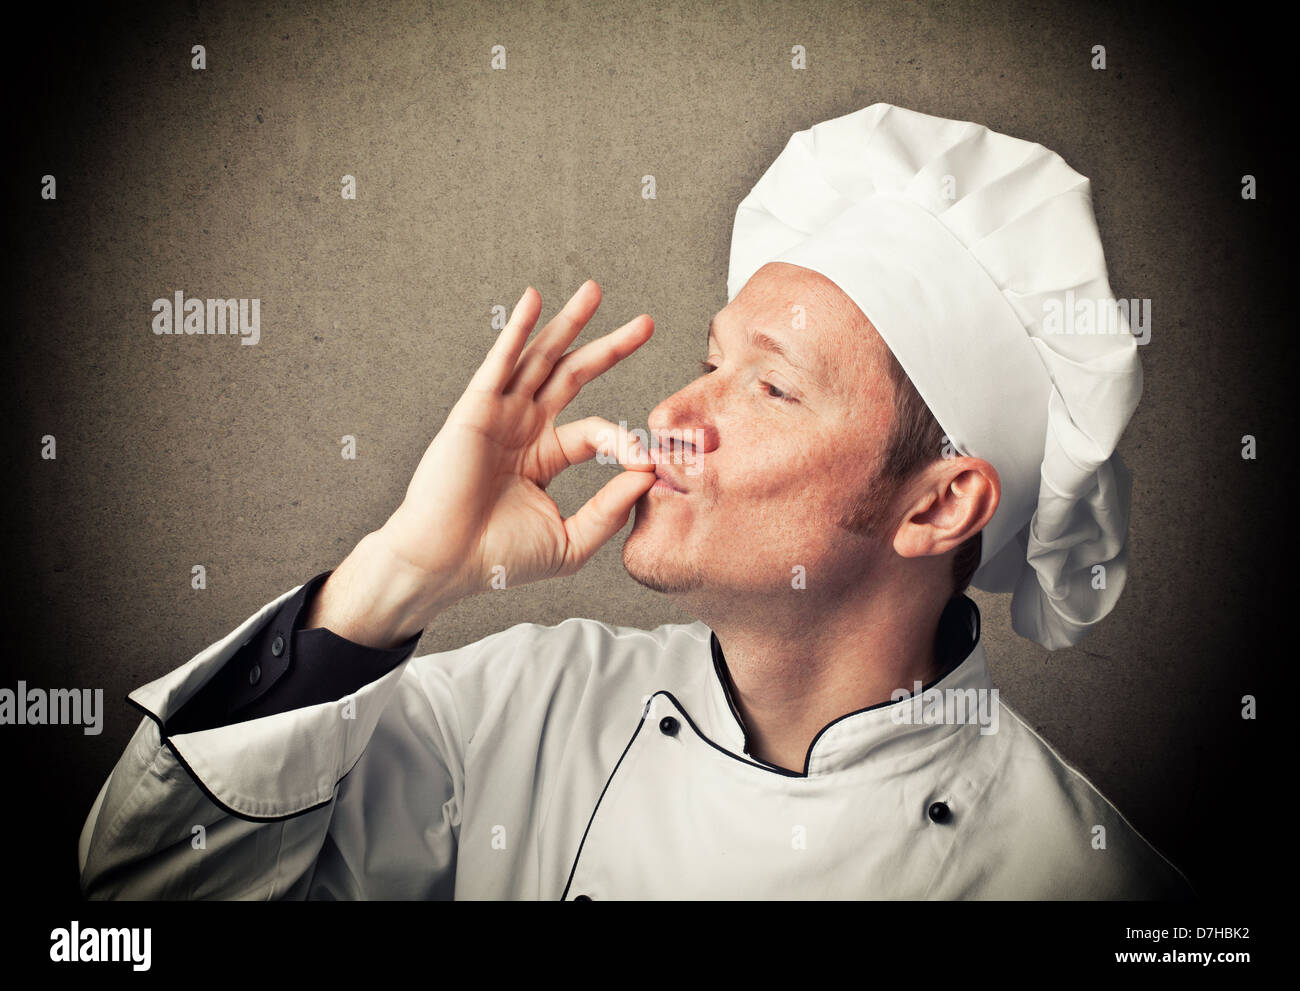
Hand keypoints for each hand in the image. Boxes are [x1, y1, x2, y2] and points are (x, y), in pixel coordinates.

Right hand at [376, 279, 656, 607]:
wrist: (447, 563)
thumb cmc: (499, 558)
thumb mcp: (572, 540)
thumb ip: (611, 510)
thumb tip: (648, 473)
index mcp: (544, 456)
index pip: (596, 432)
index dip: (625, 442)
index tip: (647, 463)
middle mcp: (523, 428)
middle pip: (573, 375)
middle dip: (610, 347)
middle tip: (646, 323)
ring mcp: (500, 415)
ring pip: (542, 358)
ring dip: (568, 323)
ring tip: (594, 291)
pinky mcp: (476, 410)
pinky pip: (502, 362)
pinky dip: (518, 329)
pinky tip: (535, 299)